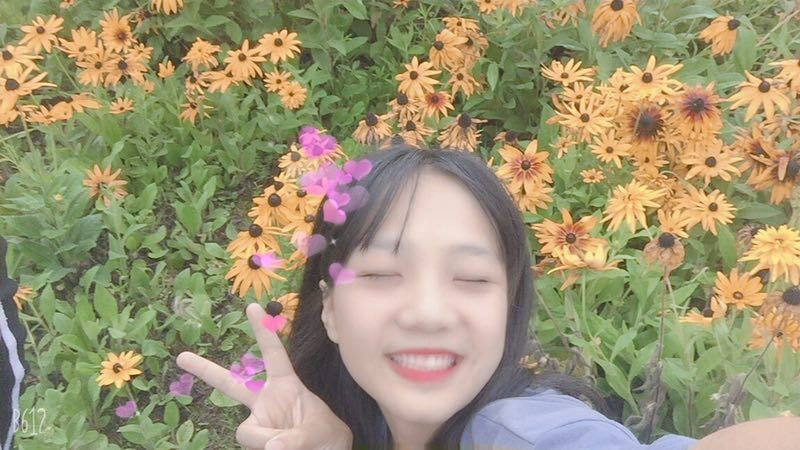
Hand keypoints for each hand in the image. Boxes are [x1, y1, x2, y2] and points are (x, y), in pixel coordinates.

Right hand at [177, 303, 352, 449]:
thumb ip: (297, 438)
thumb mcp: (320, 432)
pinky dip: (267, 449)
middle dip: (206, 370)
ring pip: (249, 433)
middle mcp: (266, 401)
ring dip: (270, 440)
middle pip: (232, 384)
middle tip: (180, 356)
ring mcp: (257, 421)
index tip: (253, 306)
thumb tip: (270, 446)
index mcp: (286, 385)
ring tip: (290, 446)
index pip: (274, 354)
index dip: (264, 331)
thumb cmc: (326, 436)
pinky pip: (253, 444)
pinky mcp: (254, 438)